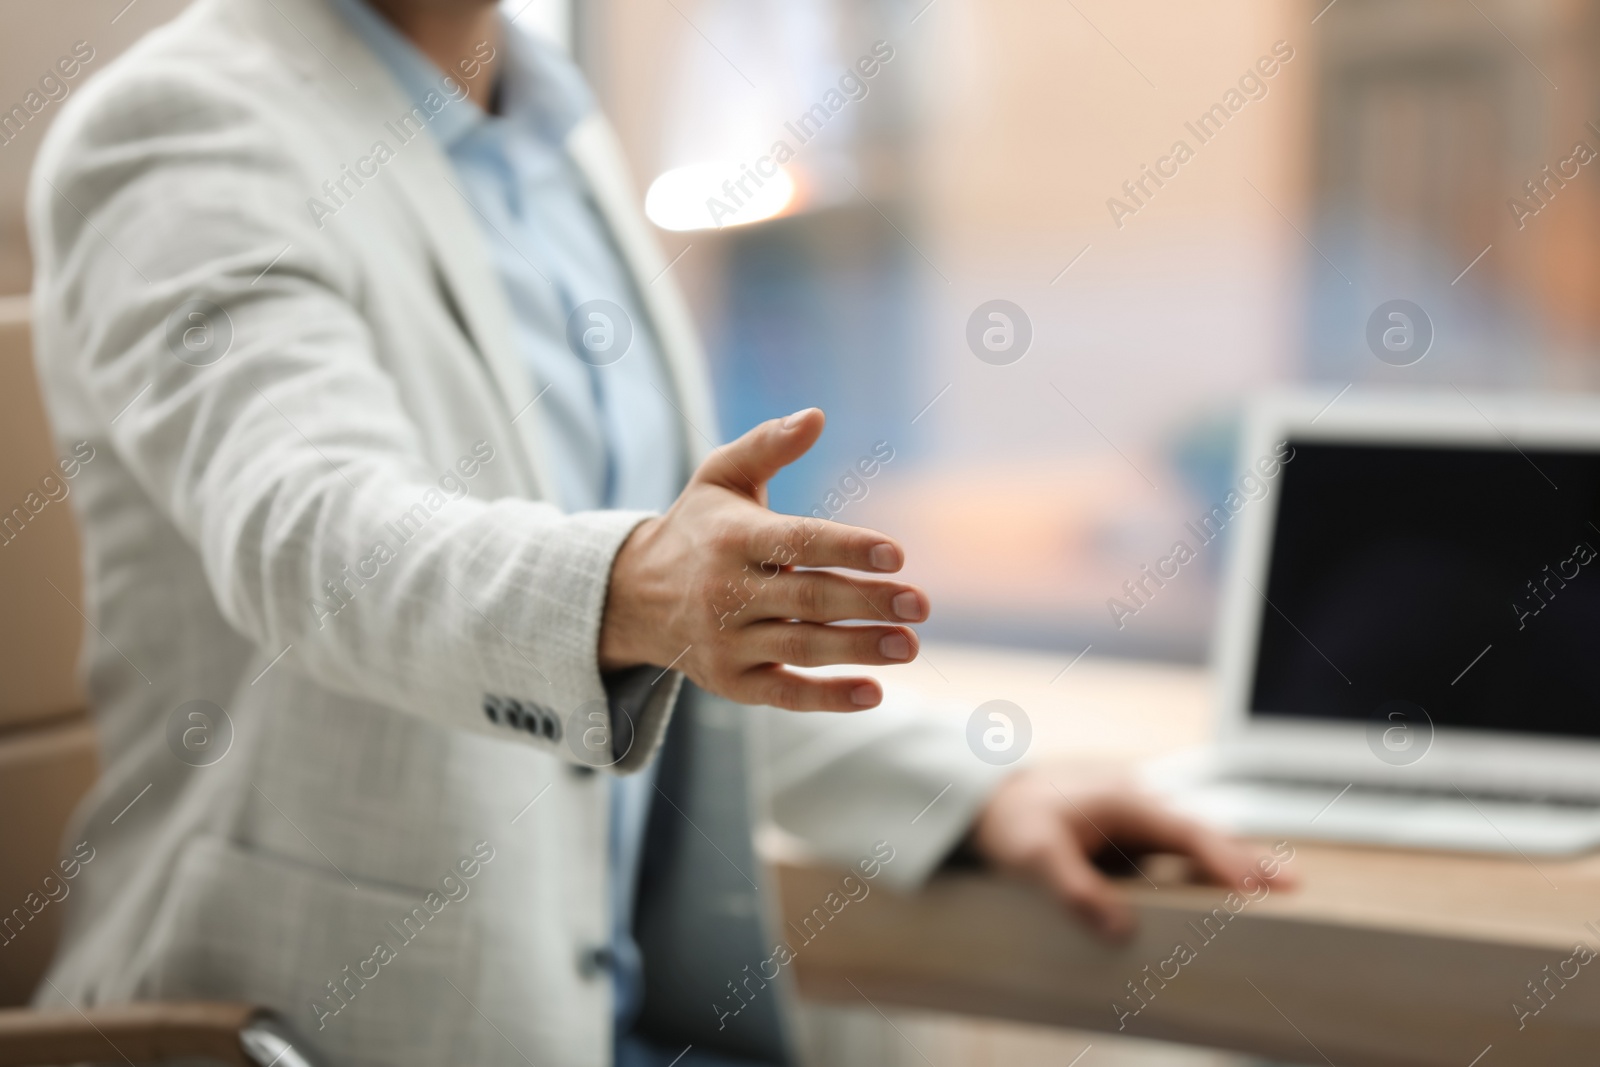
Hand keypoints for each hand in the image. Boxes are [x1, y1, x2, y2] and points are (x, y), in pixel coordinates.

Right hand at [599, 408, 928, 711]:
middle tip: (921, 604)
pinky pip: (784, 695)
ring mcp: (727, 642)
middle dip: (867, 602)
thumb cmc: (697, 527)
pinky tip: (874, 693)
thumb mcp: (720, 476)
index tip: (898, 554)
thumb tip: (817, 416)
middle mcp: (726, 592)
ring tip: (910, 644)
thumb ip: (768, 445)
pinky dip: (828, 698)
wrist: (632, 596)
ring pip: (801, 648)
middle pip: (807, 599)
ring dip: (858, 648)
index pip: (797, 542)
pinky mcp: (732, 682)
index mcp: (733, 538)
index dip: (847, 547)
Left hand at [968, 769, 1296, 940]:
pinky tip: (1230, 888)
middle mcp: (1140, 807)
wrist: (995, 801)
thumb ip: (1073, 889)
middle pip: (1202, 835)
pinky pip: (1177, 854)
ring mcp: (1139, 823)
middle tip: (1293, 884)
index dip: (1220, 857)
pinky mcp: (1134, 840)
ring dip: (1231, 864)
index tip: (1252, 884)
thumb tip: (1117, 930)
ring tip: (1280, 887)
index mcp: (1123, 802)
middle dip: (1246, 858)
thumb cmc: (1015, 822)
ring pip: (1194, 844)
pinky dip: (1205, 868)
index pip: (1184, 832)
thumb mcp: (1034, 855)